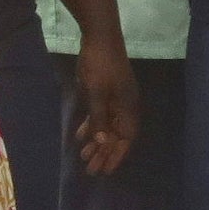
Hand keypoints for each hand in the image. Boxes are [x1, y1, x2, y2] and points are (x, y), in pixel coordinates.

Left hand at [71, 25, 138, 174]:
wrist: (100, 38)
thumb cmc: (100, 66)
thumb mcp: (97, 93)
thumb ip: (99, 118)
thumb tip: (102, 141)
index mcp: (128, 106)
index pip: (126, 138)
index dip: (117, 155)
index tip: (106, 171)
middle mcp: (124, 106)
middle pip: (116, 135)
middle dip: (104, 153)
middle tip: (90, 170)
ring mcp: (115, 99)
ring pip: (107, 126)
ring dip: (97, 142)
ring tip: (83, 157)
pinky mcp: (104, 92)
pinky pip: (100, 115)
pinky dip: (92, 126)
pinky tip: (81, 136)